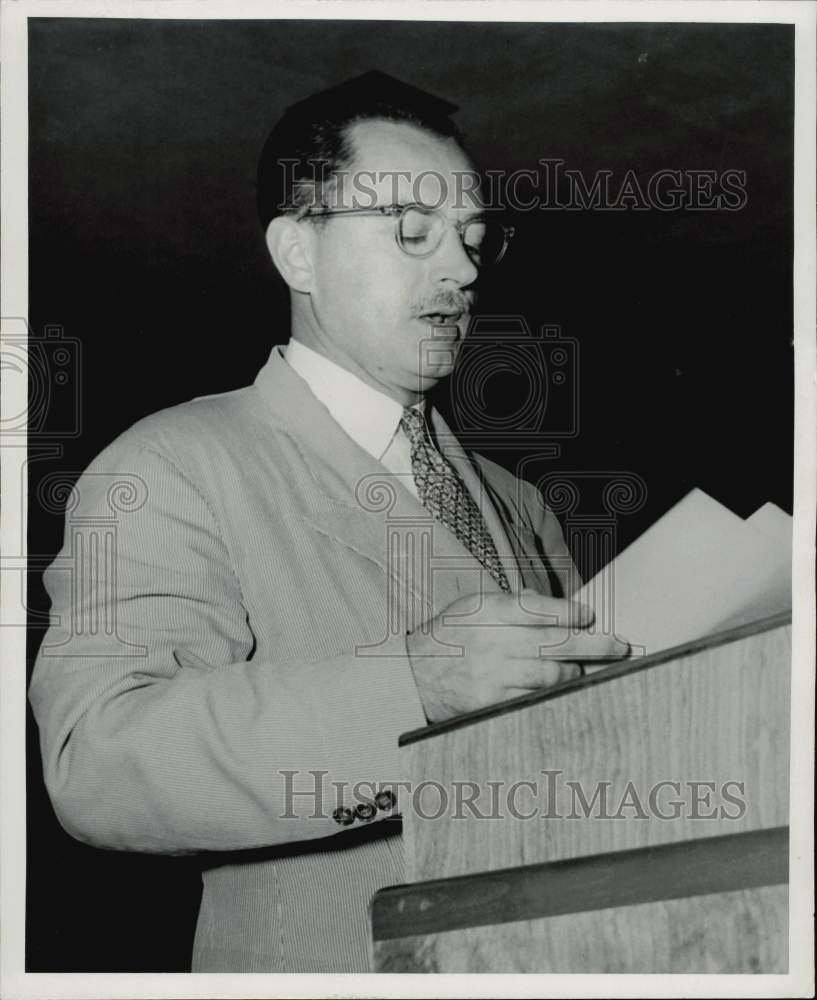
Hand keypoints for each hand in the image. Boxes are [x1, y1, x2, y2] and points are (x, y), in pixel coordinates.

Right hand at [406, 588, 628, 722]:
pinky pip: (535, 699)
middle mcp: (492, 641)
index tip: (590, 615)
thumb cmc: (448, 637)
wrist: (412, 676)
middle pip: (555, 643)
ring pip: (551, 676)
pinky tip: (565, 690)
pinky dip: (554, 695)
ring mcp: (492, 675)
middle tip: (618, 646)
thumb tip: (553, 606)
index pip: (540, 609)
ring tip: (585, 668)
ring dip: (575, 672)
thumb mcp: (473, 607)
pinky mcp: (492, 703)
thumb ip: (513, 605)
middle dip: (594, 645)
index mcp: (488, 611)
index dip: (571, 613)